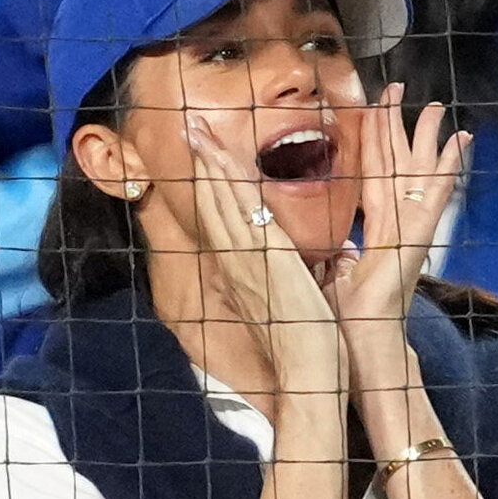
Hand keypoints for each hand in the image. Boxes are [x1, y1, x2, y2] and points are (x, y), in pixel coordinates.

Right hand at [186, 113, 342, 385]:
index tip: (204, 155)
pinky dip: (228, 183)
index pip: (223, 218)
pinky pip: (241, 211)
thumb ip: (285, 279)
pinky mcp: (264, 258)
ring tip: (196, 129)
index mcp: (246, 270)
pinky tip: (220, 160)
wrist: (309, 372)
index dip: (212, 184)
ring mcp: (248, 258)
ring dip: (208, 162)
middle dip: (201, 163)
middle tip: (188, 126)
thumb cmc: (307, 342)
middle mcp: (238, 261)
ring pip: (221, 200)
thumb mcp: (291, 301)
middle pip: (212, 202)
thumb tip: (293, 264)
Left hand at [322, 83, 469, 384]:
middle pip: (397, 162)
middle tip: (398, 87)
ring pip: (419, 172)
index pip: (372, 173)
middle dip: (397, 124)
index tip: (373, 107)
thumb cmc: (345, 318)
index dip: (372, 139)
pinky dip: (450, 167)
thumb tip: (330, 246)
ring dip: (429, 137)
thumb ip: (333, 254)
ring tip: (437, 106)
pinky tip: (460, 142)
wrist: (362, 341)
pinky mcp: (421, 236)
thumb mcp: (329, 274)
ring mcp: (413, 228)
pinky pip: (436, 194)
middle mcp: (396, 223)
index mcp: (375, 229)